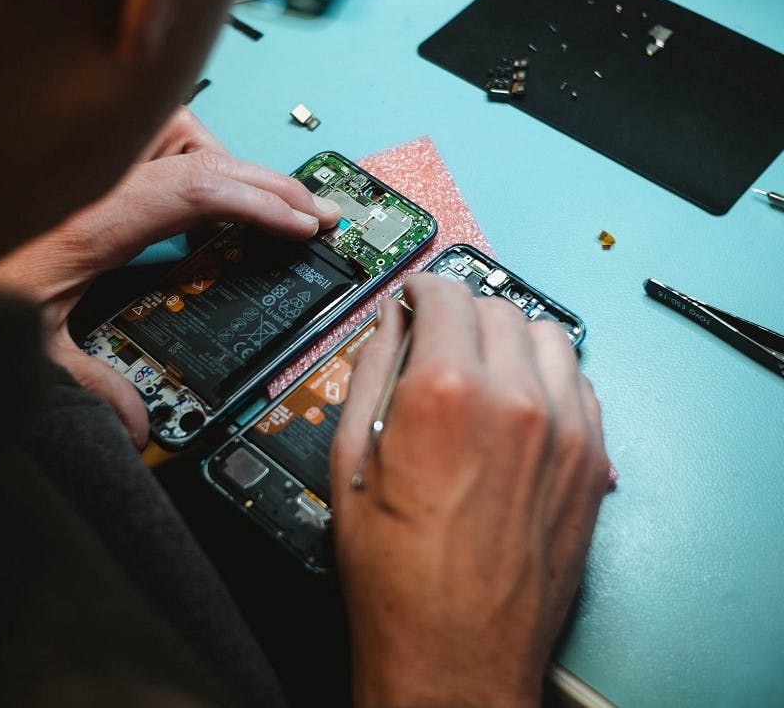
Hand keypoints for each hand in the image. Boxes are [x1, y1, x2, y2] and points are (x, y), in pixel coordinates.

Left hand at [0, 107, 340, 448]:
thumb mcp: (28, 337)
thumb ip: (85, 381)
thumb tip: (135, 427)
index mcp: (94, 218)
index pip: (198, 189)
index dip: (260, 203)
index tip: (303, 225)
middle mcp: (101, 177)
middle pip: (205, 153)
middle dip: (270, 181)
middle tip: (313, 211)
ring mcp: (100, 162)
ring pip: (182, 129)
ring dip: (227, 161)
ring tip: (259, 202)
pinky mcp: (96, 163)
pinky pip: (161, 139)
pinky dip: (196, 157)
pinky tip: (204, 198)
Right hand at [330, 274, 609, 707]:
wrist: (456, 654)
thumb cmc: (397, 575)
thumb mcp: (353, 459)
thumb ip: (372, 370)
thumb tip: (389, 323)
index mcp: (446, 393)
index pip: (445, 294)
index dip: (422, 289)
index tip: (417, 298)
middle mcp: (515, 400)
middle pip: (497, 307)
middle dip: (462, 313)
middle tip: (440, 340)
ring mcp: (564, 430)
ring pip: (546, 335)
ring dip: (510, 338)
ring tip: (482, 369)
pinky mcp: (591, 460)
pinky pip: (579, 382)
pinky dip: (547, 375)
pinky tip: (519, 403)